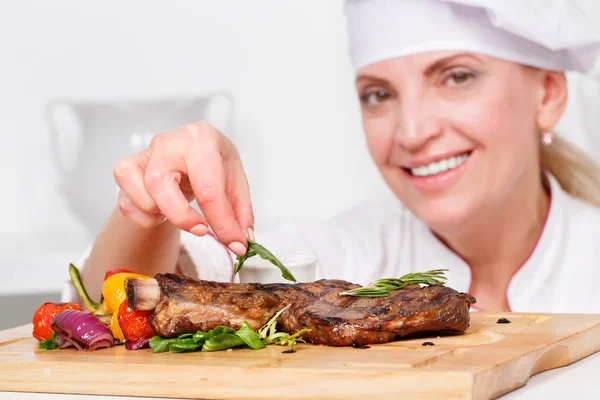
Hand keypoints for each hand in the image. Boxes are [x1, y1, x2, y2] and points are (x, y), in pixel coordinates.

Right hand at [113, 122, 253, 255]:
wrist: (188, 154)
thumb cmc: (212, 165)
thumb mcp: (234, 182)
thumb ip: (240, 213)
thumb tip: (243, 242)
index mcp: (201, 138)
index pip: (208, 186)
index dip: (222, 222)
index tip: (234, 244)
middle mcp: (168, 142)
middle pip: (159, 183)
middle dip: (181, 216)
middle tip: (201, 230)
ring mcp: (143, 154)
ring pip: (141, 195)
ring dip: (161, 214)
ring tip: (179, 209)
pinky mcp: (125, 170)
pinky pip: (127, 205)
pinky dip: (145, 218)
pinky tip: (162, 209)